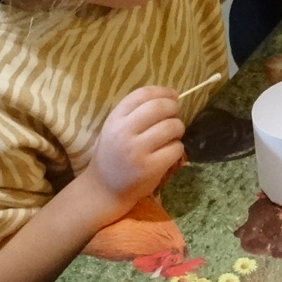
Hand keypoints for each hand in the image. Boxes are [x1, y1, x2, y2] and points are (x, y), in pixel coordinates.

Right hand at [78, 86, 184, 219]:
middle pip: (160, 107)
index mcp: (115, 119)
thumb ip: (135, 113)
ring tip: (172, 135)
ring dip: (178, 128)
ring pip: (172, 126)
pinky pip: (176, 148)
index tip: (172, 95)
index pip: (142, 94)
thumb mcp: (115, 128)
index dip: (162, 91)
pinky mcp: (151, 168)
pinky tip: (168, 153)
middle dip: (173, 108)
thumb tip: (170, 97)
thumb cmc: (113, 155)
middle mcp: (124, 132)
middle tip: (174, 116)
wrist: (104, 189)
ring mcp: (137, 151)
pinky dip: (177, 148)